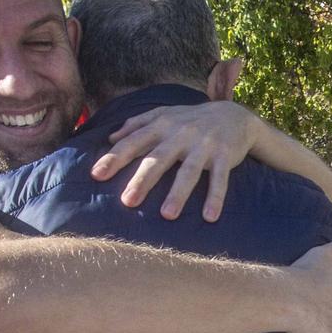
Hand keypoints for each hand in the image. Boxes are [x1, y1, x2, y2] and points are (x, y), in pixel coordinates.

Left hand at [90, 101, 265, 218]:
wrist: (235, 116)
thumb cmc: (191, 120)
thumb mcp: (164, 115)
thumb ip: (137, 124)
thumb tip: (110, 138)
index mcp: (162, 126)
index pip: (134, 142)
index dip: (115, 158)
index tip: (96, 175)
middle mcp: (181, 134)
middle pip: (159, 159)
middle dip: (143, 180)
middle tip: (128, 201)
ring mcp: (204, 145)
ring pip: (189, 171)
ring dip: (178, 193)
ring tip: (167, 215)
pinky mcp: (225, 156)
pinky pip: (220, 179)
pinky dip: (215, 197)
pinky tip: (209, 217)